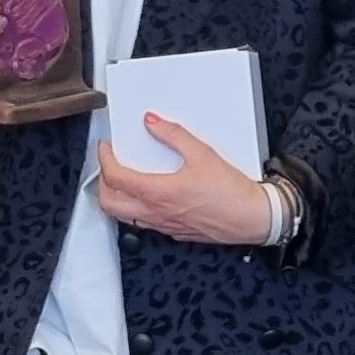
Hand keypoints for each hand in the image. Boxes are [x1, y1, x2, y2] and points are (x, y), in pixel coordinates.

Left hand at [94, 115, 273, 245]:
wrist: (252, 218)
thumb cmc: (231, 193)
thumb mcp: (203, 154)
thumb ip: (173, 135)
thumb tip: (152, 122)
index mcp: (158, 193)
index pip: (115, 178)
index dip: (104, 160)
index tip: (106, 148)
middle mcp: (156, 213)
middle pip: (109, 203)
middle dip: (102, 183)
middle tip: (109, 165)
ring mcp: (164, 226)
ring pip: (125, 216)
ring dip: (117, 198)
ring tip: (124, 180)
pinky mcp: (175, 232)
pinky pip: (144, 223)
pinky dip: (136, 208)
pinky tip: (149, 195)